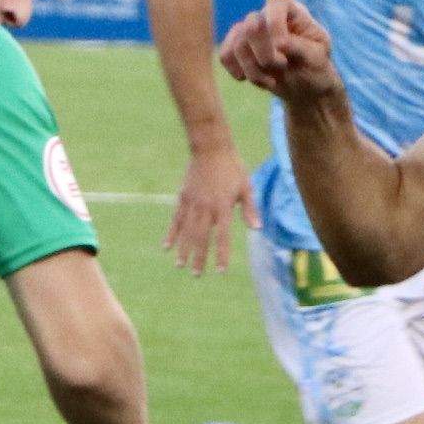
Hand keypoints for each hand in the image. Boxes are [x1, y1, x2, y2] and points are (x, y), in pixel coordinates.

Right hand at [165, 147, 254, 274]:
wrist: (210, 148)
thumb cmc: (232, 167)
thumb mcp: (246, 187)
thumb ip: (250, 209)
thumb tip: (257, 229)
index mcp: (223, 207)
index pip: (222, 236)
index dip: (221, 255)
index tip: (220, 271)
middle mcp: (206, 208)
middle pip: (201, 238)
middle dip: (199, 258)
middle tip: (196, 274)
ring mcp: (192, 203)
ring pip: (186, 231)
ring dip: (183, 250)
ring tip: (180, 266)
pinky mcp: (183, 197)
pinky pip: (176, 219)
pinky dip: (171, 234)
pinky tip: (166, 246)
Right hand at [216, 0, 342, 111]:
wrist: (305, 86)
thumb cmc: (316, 67)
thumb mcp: (318, 57)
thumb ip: (301, 47)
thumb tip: (279, 44)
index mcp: (292, 10)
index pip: (276, 1)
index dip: (276, 24)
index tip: (284, 48)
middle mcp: (268, 15)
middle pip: (251, 24)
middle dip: (264, 53)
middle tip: (282, 66)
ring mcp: (250, 31)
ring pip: (237, 44)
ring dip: (253, 69)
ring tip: (272, 81)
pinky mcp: (237, 47)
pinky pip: (225, 55)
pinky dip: (237, 71)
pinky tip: (251, 80)